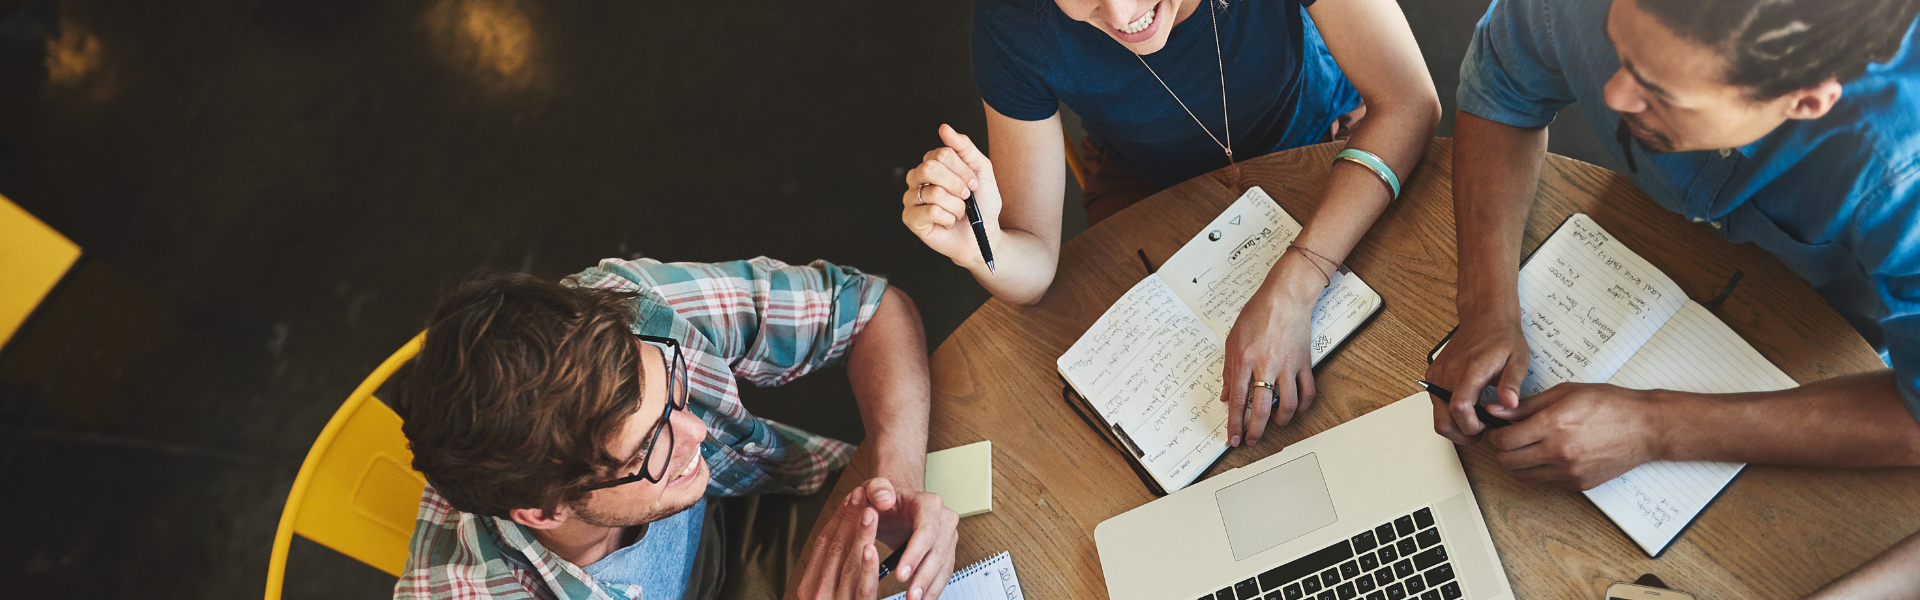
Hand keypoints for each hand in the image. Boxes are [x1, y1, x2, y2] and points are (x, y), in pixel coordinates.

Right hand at [795, 486, 882, 599]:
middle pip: (835, 549)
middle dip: (849, 519)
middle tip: (861, 493)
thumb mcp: (829, 593)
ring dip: (861, 535)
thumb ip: (831, 574)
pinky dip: (867, 567)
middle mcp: (818, 593)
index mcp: (809, 585)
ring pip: (849, 563)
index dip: (837, 519)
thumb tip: (842, 540)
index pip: (823, 544)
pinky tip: (871, 548)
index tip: (850, 498)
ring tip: (870, 511)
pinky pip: (863, 588)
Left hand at [862, 478, 958, 599]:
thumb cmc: (884, 497)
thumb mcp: (874, 488)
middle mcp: (944, 519)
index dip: (915, 554)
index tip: (899, 574)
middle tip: (909, 597)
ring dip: (930, 587)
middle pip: (938, 552)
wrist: (896, 503)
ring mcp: (948, 536)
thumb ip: (876, 488)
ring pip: (944, 566)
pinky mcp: (946, 551)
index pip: (926, 531)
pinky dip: (933, 588)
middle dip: (924, 577)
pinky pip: (943, 572)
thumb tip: (885, 499)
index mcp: (929, 504)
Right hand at [901, 125, 1001, 269]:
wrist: (983, 234)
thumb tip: (943, 128)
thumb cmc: (982, 203)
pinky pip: (930, 211)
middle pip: (930, 168)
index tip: (973, 183)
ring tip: (958, 212)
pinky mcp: (910, 218)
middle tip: (966, 196)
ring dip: (956, 205)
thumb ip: (964, 147)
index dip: (962, 170)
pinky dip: (947, 218)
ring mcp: (911, 198)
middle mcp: (917, 177)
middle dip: (957, 185)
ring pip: (933, 192)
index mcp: (932, 163)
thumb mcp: (980, 170)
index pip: (942, 154)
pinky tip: (948, 223)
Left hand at [1220, 253, 1325, 446]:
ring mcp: (1287, 366)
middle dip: (1255, 431)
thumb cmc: (1258, 313)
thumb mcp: (1233, 340)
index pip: (1237, 401)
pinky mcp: (1304, 364)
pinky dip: (1302, 406)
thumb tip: (1226, 396)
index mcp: (1244, 360)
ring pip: (1287, 406)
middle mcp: (1266, 366)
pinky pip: (1307, 392)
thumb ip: (1229, 371)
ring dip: (1280, 421)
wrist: (1285, 297)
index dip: (1235, 423)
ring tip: (1274, 423)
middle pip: (1260, 409)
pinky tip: (1295, 409)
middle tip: (1252, 441)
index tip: (1233, 438)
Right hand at [1423, 304, 1528, 443]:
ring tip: (1477, 417)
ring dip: (1456, 424)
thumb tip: (1510, 404)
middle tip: (1480, 430)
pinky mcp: (1433, 376)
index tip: (1486, 426)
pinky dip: (1450, 412)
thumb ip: (1512, 384)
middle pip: (1442, 421)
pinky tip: (1469, 405)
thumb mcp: (1518, 360)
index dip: (1472, 427)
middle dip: (1461, 434)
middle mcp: (1448, 374)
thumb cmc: (1501, 337)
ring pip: (1438, 416)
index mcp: (1470, 370)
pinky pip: (1436, 404)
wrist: (1484, 316)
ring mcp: (1437, 375)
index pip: (1459, 409)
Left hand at [1484, 383, 1668, 490]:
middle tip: (1509, 438)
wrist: (1646, 427)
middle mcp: (1559, 452)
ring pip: (1523, 475)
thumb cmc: (1610, 404)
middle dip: (1502, 450)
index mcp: (1553, 425)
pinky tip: (1553, 453)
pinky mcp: (1579, 484)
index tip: (1497, 429)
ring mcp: (1569, 472)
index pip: (1504, 441)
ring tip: (1529, 446)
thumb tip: (1497, 410)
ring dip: (1519, 462)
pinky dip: (1542, 469)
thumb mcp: (1565, 393)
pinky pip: (1546, 481)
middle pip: (1507, 462)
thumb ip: (1527, 405)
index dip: (1494, 435)